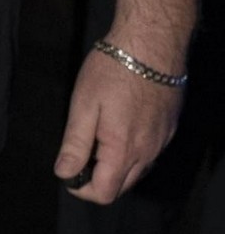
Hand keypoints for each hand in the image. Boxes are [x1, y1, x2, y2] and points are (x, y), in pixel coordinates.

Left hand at [53, 39, 185, 203]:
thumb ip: (75, 144)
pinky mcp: (170, 126)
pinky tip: (121, 127)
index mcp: (124, 150)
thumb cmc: (113, 70)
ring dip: (117, 166)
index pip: (104, 193)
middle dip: (99, 180)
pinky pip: (151, 152)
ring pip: (139, 170)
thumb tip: (64, 173)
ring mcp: (163, 139)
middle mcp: (149, 151)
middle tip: (81, 155)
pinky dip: (133, 151)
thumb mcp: (84, 105)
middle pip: (123, 186)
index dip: (82, 190)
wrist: (153, 41)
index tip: (69, 173)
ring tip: (99, 139)